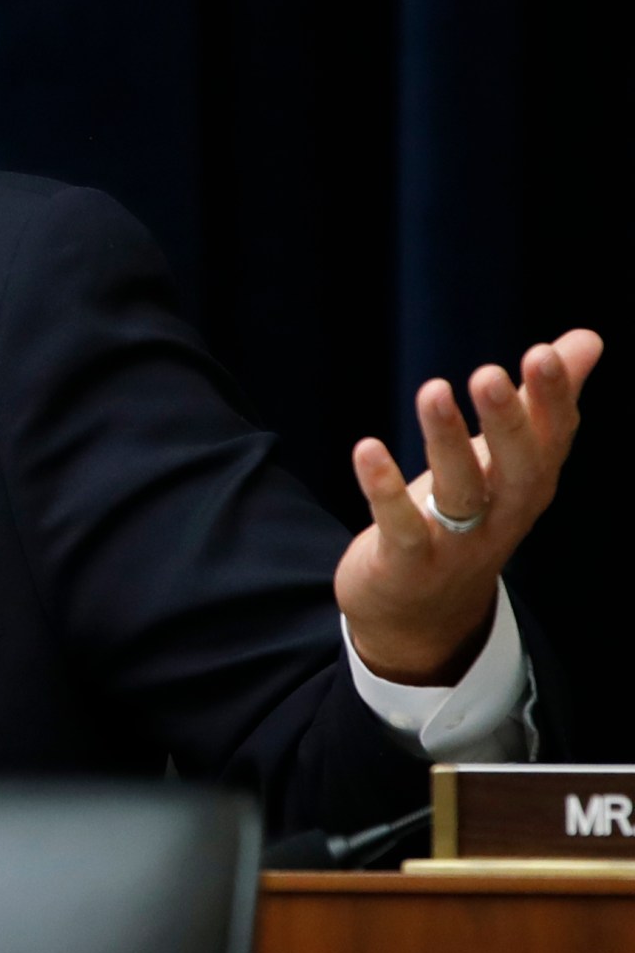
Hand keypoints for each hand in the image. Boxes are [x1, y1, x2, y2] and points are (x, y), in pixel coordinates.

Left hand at [337, 329, 602, 685]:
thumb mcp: (508, 460)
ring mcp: (457, 543)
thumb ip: (543, 401)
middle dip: (507, 421)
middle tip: (489, 372)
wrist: (424, 613)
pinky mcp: (407, 562)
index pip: (553, 438)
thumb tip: (586, 339)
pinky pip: (400, 526)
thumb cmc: (470, 517)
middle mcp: (503, 513)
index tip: (545, 352)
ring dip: (446, 442)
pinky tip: (366, 448)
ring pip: (460, 492)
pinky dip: (383, 489)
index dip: (553, 399)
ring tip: (432, 390)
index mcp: (529, 482)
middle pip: (516, 468)